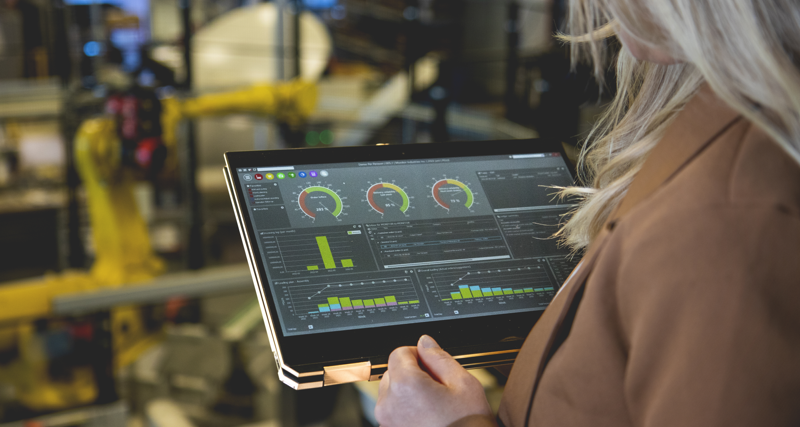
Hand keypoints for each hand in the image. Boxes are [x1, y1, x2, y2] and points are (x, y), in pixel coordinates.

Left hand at [375, 335, 493, 426]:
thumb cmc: (468, 425)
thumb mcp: (463, 383)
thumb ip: (439, 357)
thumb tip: (425, 342)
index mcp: (406, 385)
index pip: (398, 353)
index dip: (416, 354)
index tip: (430, 362)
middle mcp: (389, 403)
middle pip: (393, 373)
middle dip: (412, 374)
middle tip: (438, 387)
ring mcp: (387, 421)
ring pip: (392, 393)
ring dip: (408, 393)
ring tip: (434, 405)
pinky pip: (393, 412)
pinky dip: (406, 410)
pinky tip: (428, 417)